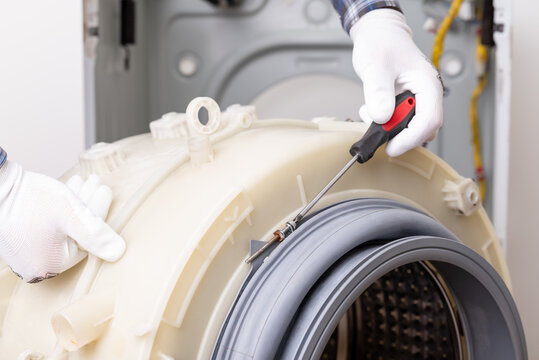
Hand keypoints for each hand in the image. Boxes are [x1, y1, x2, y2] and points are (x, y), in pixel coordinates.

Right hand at [0, 162, 125, 282]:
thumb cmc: (29, 200)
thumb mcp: (72, 215)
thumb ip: (97, 235)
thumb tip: (119, 252)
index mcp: (48, 266)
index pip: (86, 240)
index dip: (99, 214)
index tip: (105, 191)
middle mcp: (34, 264)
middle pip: (74, 233)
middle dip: (88, 205)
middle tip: (96, 183)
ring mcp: (24, 252)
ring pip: (62, 226)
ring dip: (76, 203)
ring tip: (83, 181)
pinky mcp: (18, 238)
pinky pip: (47, 225)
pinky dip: (60, 208)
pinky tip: (69, 189)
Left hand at [351, 9, 442, 156]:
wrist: (378, 34)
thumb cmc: (381, 43)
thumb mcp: (376, 66)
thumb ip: (378, 91)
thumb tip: (382, 117)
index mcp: (428, 84)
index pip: (429, 121)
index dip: (410, 138)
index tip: (391, 147)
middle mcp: (426, 95)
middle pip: (422, 129)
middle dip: (399, 136)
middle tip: (376, 132)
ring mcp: (417, 100)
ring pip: (411, 129)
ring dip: (390, 130)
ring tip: (370, 114)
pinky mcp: (405, 104)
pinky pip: (400, 122)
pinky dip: (384, 123)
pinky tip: (371, 111)